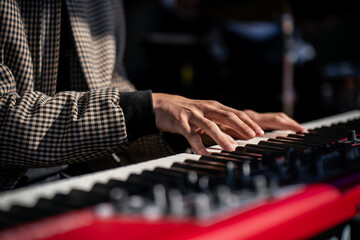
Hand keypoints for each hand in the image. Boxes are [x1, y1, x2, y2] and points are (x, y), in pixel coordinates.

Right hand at [152, 93, 304, 154]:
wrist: (163, 105)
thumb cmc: (189, 113)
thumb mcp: (206, 115)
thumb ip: (220, 124)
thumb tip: (237, 138)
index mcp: (215, 107)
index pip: (236, 114)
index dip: (248, 123)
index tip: (260, 132)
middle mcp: (206, 109)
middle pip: (227, 116)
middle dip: (241, 127)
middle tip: (253, 137)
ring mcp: (194, 115)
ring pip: (210, 126)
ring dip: (221, 137)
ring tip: (231, 148)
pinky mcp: (181, 122)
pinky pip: (191, 135)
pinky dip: (198, 145)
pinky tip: (204, 153)